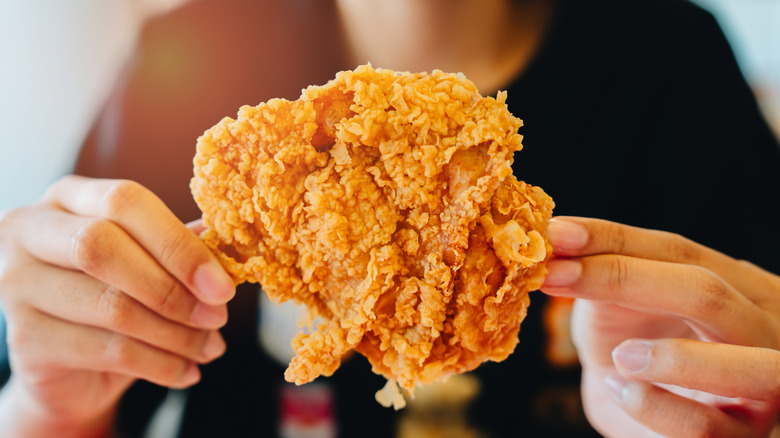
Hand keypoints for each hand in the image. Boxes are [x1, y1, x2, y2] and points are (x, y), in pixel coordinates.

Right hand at [0, 176, 234, 436]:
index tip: (222, 285)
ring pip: (111, 305)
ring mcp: (18, 284)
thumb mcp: (148, 262)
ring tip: (211, 347)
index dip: (178, 244)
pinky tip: (187, 371)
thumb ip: (180, 245)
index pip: (124, 202)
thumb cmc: (116, 296)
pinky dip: (159, 364)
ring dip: (175, 333)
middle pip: (104, 246)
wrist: (75, 368)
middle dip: (174, 288)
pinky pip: (106, 351)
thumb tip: (226, 246)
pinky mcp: (25, 338)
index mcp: (69, 197)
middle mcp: (30, 230)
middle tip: (219, 317)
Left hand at [541, 217, 779, 437]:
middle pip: (708, 293)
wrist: (647, 425)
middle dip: (624, 279)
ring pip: (748, 364)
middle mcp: (760, 329)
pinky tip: (620, 392)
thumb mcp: (616, 310)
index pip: (676, 251)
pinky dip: (653, 407)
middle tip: (555, 276)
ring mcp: (762, 389)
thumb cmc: (636, 359)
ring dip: (671, 359)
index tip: (556, 235)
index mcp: (736, 286)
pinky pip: (705, 425)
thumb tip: (558, 240)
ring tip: (619, 356)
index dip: (611, 239)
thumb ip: (600, 277)